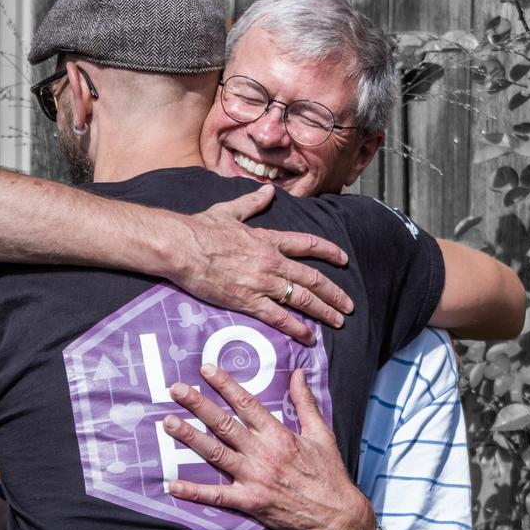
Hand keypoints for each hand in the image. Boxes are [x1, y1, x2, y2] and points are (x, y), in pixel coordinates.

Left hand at [163, 363, 374, 529]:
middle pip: (224, 424)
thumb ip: (306, 402)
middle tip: (176, 389)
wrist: (335, 515)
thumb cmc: (328, 473)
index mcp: (278, 434)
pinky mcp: (250, 502)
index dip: (225, 384)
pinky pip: (217, 495)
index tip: (206, 369)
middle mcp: (263, 453)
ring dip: (190, 437)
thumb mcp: (321, 433)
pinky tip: (173, 484)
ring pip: (215, 453)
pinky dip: (194, 491)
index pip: (247, 403)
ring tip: (168, 423)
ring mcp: (254, 478)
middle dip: (198, 405)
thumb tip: (299, 372)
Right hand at [171, 185, 352, 345]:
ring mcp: (262, 283)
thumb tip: (267, 191)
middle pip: (313, 278)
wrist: (182, 247)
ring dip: (323, 311)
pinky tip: (309, 337)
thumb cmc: (200, 229)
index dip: (329, 252)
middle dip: (334, 293)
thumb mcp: (230, 211)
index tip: (344, 260)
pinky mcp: (248, 301)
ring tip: (337, 322)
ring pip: (302, 299)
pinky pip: (279, 317)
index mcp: (268, 239)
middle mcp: (272, 262)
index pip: (308, 245)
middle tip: (348, 306)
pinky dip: (297, 328)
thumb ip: (252, 203)